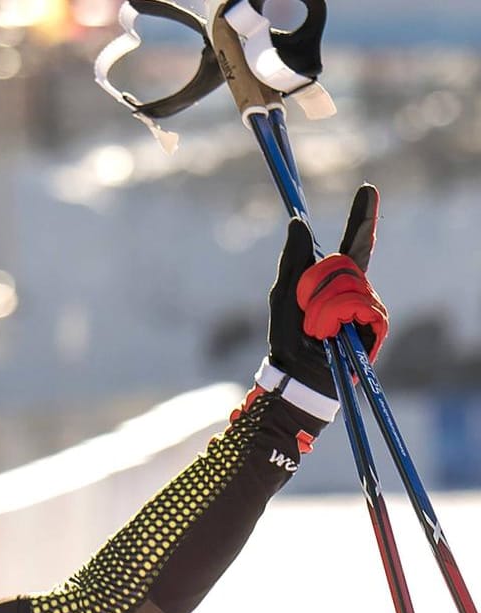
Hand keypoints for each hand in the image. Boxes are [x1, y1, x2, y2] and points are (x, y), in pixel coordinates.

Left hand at [267, 184, 385, 403]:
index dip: (362, 217)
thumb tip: (298, 222)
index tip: (367, 189)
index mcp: (337, 279)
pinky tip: (329, 334)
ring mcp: (370, 305)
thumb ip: (292, 261)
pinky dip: (335, 318)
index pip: (354, 242)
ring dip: (322, 308)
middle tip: (305, 312)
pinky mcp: (376, 324)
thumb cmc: (289, 337)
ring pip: (348, 287)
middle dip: (317, 286)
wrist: (299, 375)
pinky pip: (357, 307)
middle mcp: (359, 288)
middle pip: (343, 265)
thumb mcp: (283, 295)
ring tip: (315, 329)